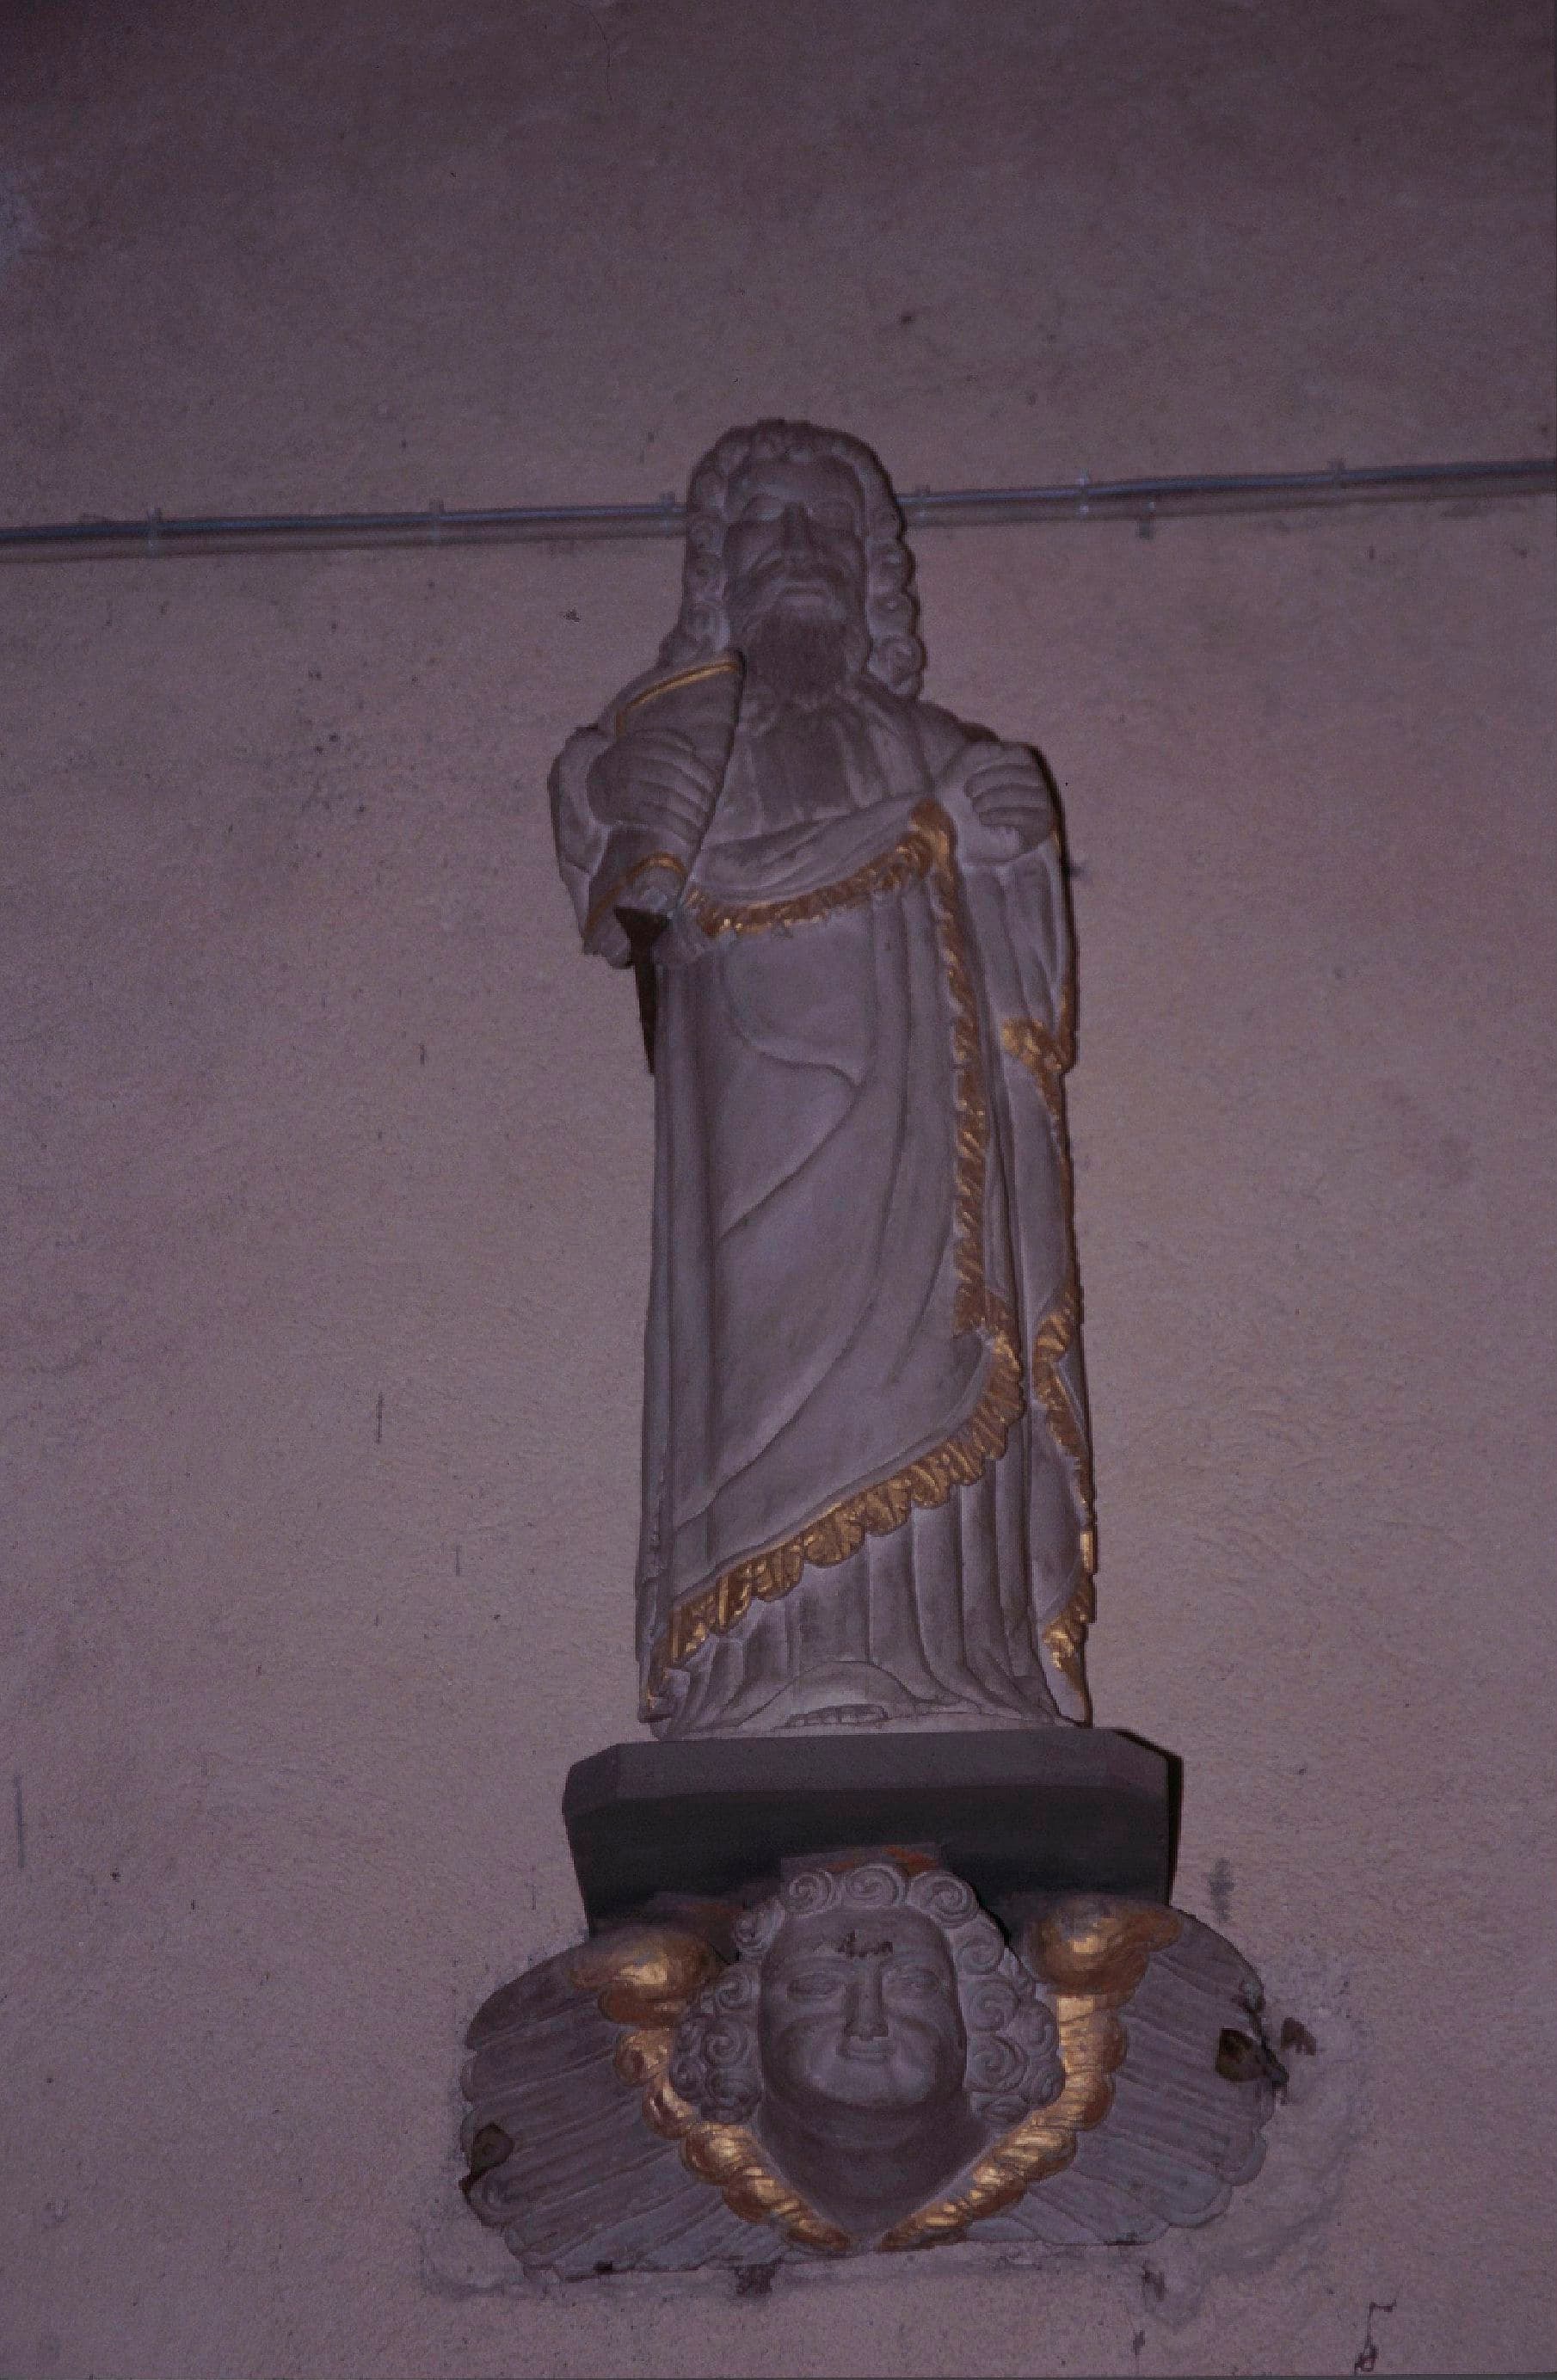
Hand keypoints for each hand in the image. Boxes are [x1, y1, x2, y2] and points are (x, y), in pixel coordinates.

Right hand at [588, 722, 722, 852]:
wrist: (590, 790)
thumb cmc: (625, 773)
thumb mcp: (640, 751)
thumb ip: (664, 745)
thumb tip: (691, 749)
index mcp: (635, 745)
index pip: (676, 755)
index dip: (698, 769)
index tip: (714, 785)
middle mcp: (626, 761)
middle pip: (673, 776)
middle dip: (697, 793)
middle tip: (711, 808)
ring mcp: (620, 784)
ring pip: (666, 796)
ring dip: (690, 812)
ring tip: (703, 825)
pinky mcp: (617, 807)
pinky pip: (654, 815)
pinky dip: (676, 825)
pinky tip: (690, 834)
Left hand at [961, 743, 1054, 840]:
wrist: (968, 826)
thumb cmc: (970, 792)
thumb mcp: (966, 766)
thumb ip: (978, 751)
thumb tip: (998, 748)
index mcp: (1023, 761)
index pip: (1016, 753)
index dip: (991, 760)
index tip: (967, 772)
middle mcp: (1036, 778)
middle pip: (1017, 774)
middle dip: (987, 781)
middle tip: (968, 792)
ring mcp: (1041, 800)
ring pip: (1019, 794)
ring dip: (992, 799)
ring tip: (975, 807)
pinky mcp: (1040, 823)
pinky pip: (1024, 816)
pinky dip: (999, 816)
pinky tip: (983, 818)